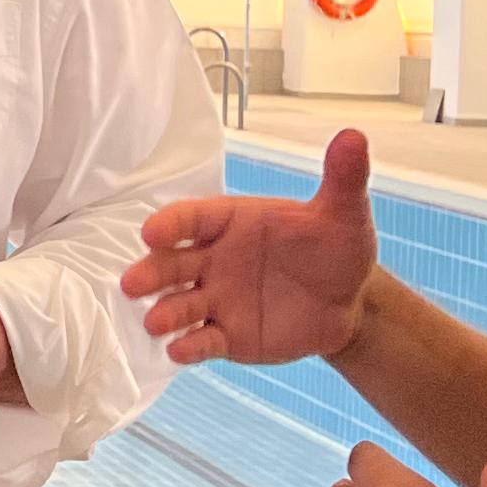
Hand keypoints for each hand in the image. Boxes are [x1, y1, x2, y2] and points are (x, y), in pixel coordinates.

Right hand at [124, 126, 381, 365]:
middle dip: (151, 272)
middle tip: (132, 283)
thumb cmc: (337, 249)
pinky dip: (188, 347)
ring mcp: (217, 299)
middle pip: (172, 263)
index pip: (192, 218)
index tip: (151, 232)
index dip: (170, 224)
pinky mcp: (227, 336)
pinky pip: (202, 342)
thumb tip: (353, 135)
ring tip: (154, 321)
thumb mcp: (343, 213)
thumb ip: (342, 178)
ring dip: (164, 312)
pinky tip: (179, 350)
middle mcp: (214, 259)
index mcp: (231, 222)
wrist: (350, 302)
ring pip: (179, 304)